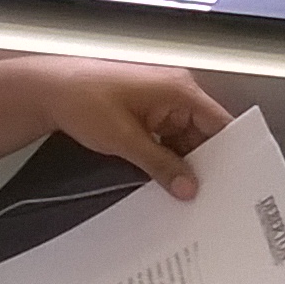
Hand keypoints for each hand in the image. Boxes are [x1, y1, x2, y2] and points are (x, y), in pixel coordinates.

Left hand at [26, 57, 232, 199]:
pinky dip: (168, 157)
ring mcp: (162, 103)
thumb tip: (188, 186)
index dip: (230, 151)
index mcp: (179, 89)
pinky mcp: (149, 113)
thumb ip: (161, 165)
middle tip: (206, 194)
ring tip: (184, 191)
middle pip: (204, 133)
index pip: (220, 122)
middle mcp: (176, 92)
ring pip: (186, 139)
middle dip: (204, 162)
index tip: (234, 179)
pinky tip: (165, 179)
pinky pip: (169, 138)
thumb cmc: (83, 99)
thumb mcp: (126, 140)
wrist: (50, 90)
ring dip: (183, 162)